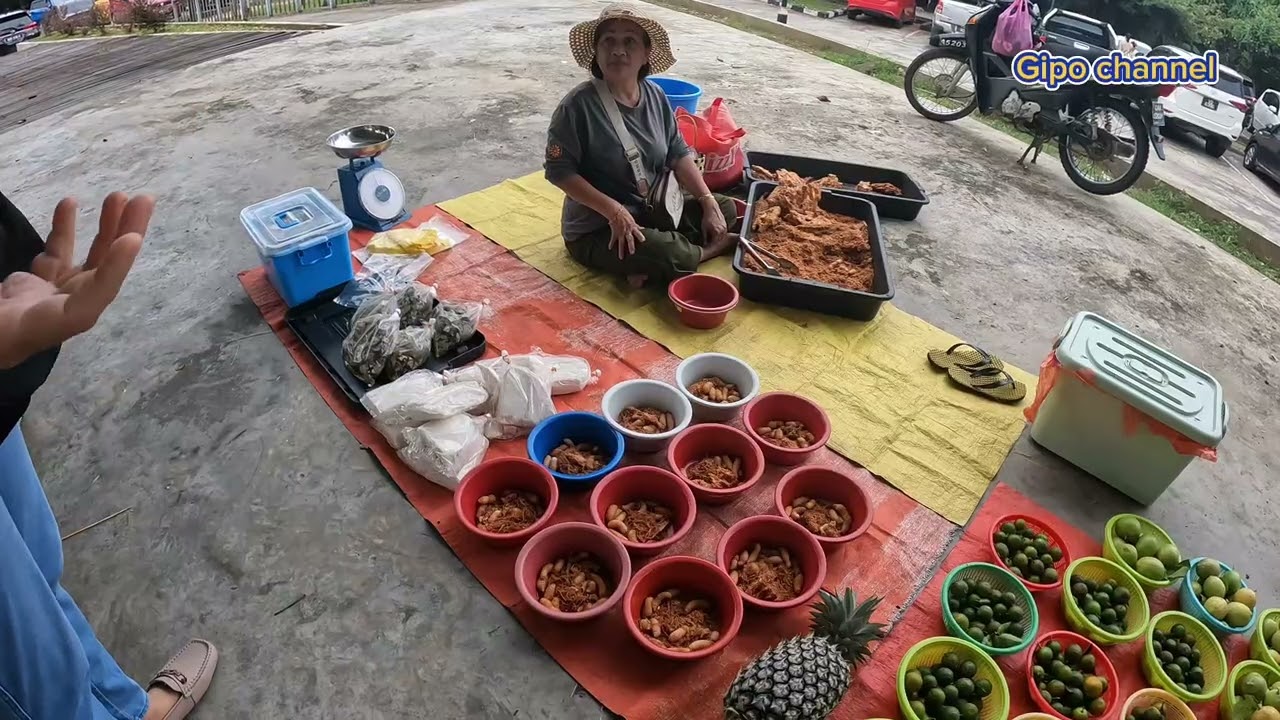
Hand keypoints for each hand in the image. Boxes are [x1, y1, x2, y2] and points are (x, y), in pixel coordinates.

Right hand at [0, 193, 153, 368]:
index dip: (118, 263)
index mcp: (71, 317)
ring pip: (90, 255)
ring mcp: (57, 292)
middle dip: (127, 232)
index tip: (133, 237)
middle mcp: (73, 304)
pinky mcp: (39, 284)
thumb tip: (59, 266)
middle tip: (145, 199)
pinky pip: (58, 252)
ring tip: (120, 197)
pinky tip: (70, 203)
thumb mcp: (27, 314)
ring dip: (107, 226)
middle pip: (108, 264)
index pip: (102, 287)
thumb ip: (40, 277)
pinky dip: (65, 228)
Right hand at [607, 205, 644, 259]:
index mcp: (632, 227)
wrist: (615, 211)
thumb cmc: (624, 214)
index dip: (641, 235)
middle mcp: (627, 231)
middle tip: (632, 253)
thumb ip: (637, 226)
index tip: (643, 240)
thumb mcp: (632, 220)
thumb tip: (643, 229)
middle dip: (631, 246)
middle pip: (629, 239)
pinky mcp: (615, 232)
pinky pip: (613, 239)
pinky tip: (610, 248)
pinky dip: (611, 243)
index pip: (638, 232)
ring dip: (621, 250)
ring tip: (621, 257)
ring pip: (621, 243)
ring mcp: (621, 233)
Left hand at [699, 195, 726, 245]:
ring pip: (722, 237)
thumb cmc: (707, 217)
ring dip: (718, 239)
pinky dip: (720, 235)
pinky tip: (716, 235)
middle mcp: (722, 231)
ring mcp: (725, 228)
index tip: (708, 248)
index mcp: (717, 232)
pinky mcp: (725, 225)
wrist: (712, 207)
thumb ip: (705, 237)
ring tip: (713, 241)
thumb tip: (704, 244)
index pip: (715, 243)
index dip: (711, 246)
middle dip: (715, 243)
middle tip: (711, 246)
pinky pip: (723, 232)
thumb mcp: (704, 228)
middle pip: (719, 240)